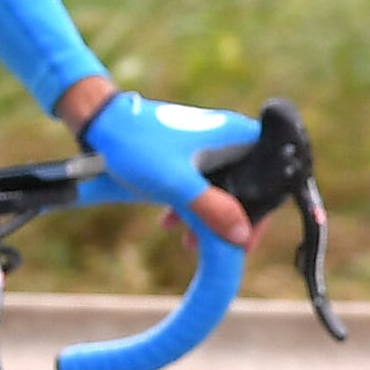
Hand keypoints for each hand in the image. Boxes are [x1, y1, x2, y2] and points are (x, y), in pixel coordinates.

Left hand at [75, 88, 259, 249]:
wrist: (98, 123)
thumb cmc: (137, 145)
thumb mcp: (176, 183)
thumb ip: (212, 208)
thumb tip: (242, 235)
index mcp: (237, 135)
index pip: (271, 175)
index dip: (264, 209)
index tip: (248, 236)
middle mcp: (229, 137)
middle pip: (249, 185)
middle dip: (232, 219)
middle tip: (223, 246)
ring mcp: (208, 144)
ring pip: (223, 187)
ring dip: (208, 216)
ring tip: (189, 241)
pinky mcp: (189, 151)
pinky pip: (203, 183)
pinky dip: (192, 204)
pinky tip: (171, 223)